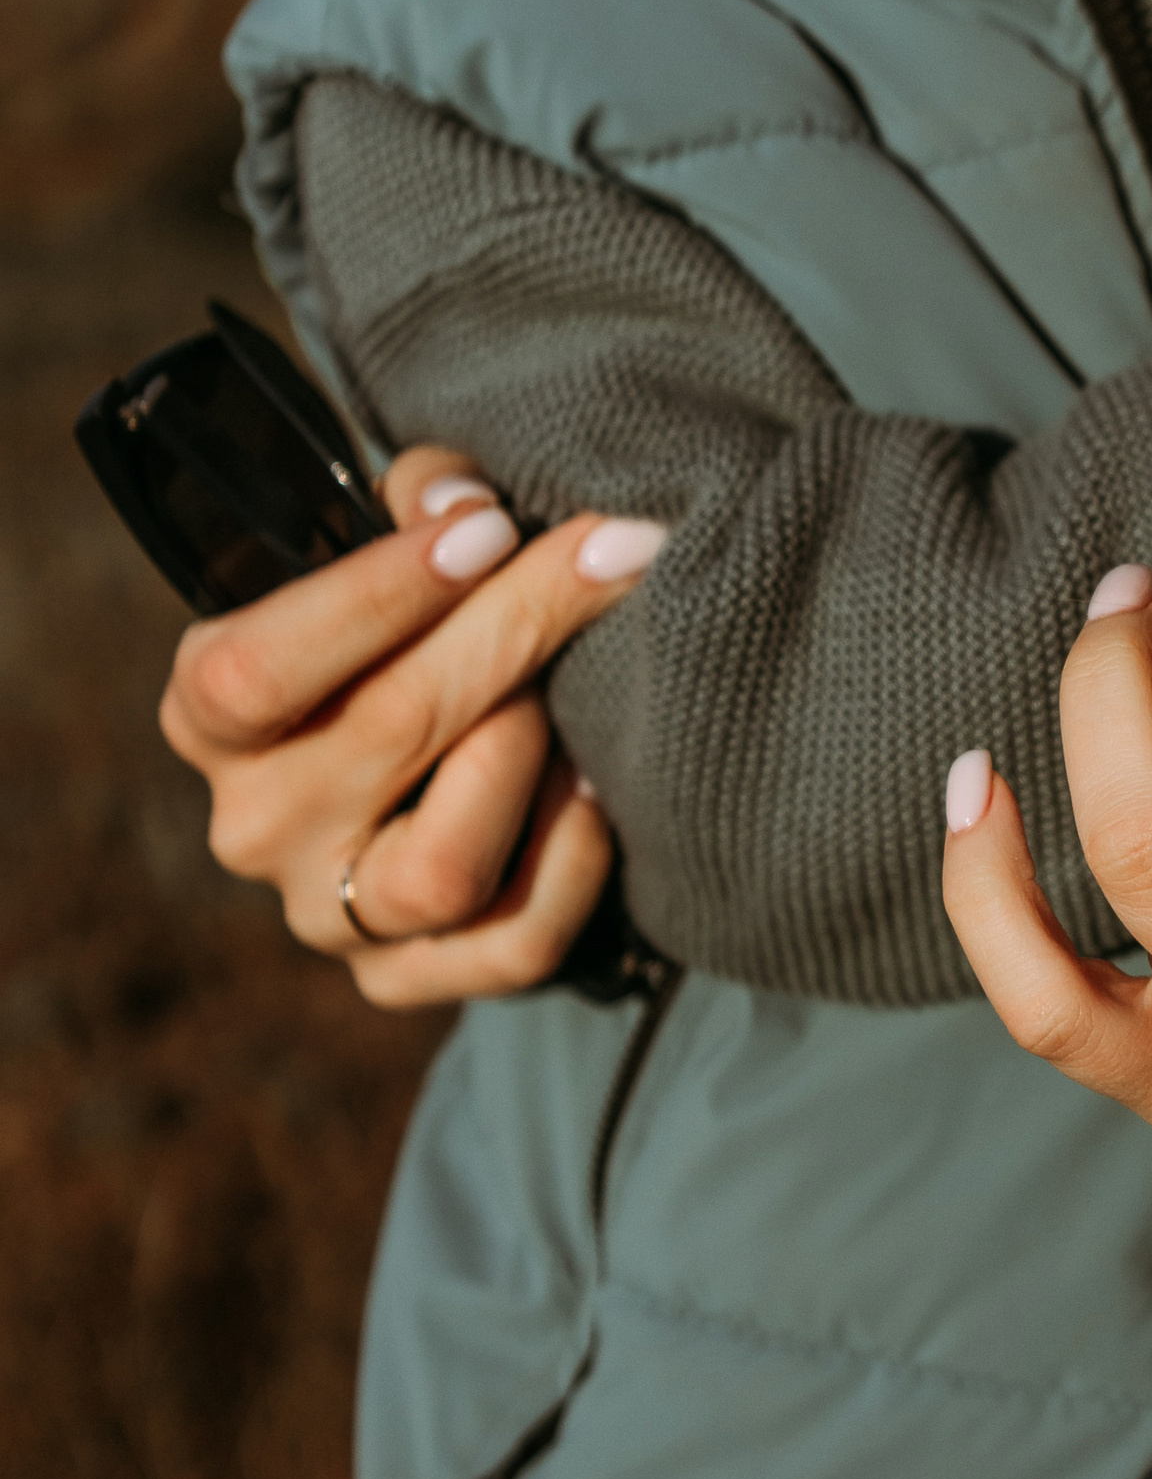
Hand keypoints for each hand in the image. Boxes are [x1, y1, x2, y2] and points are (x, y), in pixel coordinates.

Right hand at [159, 446, 662, 1009]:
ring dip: (527, 759)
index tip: (490, 526)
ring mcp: (326, 915)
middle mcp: (256, 824)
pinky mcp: (403, 978)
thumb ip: (420, 502)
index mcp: (212, 713)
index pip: (252, 671)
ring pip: (441, 868)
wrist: (430, 750)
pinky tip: (599, 792)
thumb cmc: (410, 624)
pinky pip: (510, 944)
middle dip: (515, 627)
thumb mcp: (389, 548)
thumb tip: (461, 499)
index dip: (375, 596)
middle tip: (612, 554)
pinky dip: (574, 864)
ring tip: (573, 697)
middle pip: (386, 733)